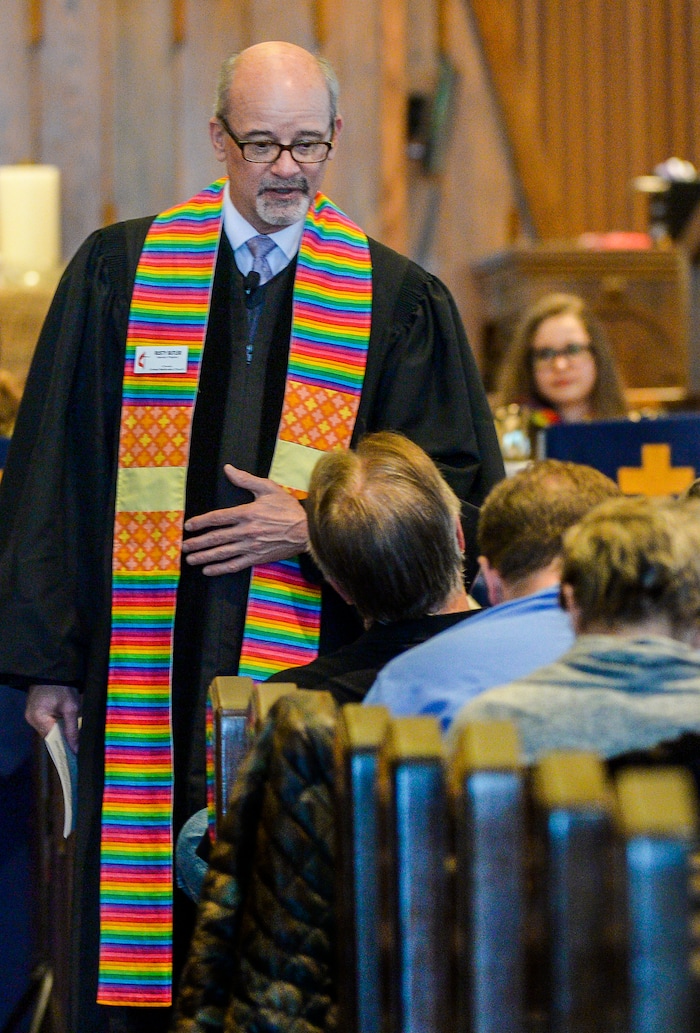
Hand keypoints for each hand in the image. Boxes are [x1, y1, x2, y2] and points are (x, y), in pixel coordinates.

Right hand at [26, 684, 80, 752]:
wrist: (54, 670)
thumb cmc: (63, 687)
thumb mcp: (71, 708)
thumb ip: (72, 730)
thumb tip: (75, 750)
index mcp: (38, 719)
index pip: (52, 740)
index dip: (64, 746)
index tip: (76, 753)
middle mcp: (31, 719)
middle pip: (49, 736)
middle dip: (63, 739)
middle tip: (78, 745)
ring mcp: (31, 715)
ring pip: (48, 730)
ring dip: (60, 731)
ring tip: (74, 735)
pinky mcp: (34, 710)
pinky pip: (46, 722)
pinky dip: (56, 724)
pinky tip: (66, 723)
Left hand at [181, 464, 308, 575]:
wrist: (307, 530)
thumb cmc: (288, 509)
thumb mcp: (268, 488)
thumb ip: (246, 479)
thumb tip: (228, 469)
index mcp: (247, 513)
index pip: (217, 518)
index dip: (200, 522)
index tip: (189, 526)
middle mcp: (246, 531)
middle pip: (216, 537)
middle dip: (198, 543)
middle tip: (184, 546)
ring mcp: (251, 546)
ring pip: (222, 553)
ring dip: (204, 557)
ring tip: (191, 560)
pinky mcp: (257, 558)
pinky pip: (235, 565)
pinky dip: (220, 568)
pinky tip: (209, 570)